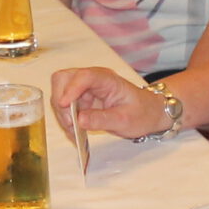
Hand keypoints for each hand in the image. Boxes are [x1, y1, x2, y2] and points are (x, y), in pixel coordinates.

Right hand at [52, 67, 169, 139]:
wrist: (148, 113)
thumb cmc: (141, 113)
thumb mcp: (124, 120)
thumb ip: (101, 119)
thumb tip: (79, 120)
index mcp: (106, 79)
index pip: (83, 76)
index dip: (71, 89)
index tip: (65, 105)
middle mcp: (92, 80)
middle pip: (63, 80)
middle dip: (61, 103)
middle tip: (71, 123)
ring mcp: (84, 90)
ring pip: (60, 95)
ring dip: (63, 114)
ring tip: (75, 132)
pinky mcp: (81, 100)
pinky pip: (64, 107)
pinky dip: (66, 120)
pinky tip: (76, 132)